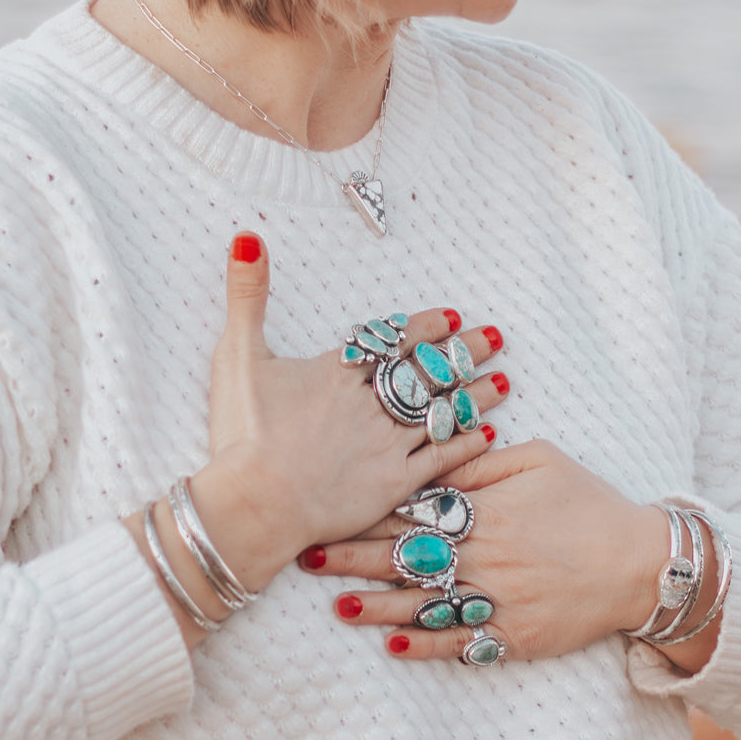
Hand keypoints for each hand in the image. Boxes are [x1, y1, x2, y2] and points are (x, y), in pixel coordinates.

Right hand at [192, 233, 510, 593]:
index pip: (394, 342)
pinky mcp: (391, 485)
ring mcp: (386, 445)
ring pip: (441, 412)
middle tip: (496, 339)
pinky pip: (438, 461)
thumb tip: (247, 237)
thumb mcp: (236, 354)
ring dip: (475, 395)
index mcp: (338, 373)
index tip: (452, 317)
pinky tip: (486, 434)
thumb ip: (246, 296)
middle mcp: (371, 404)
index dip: (425, 328)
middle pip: (427, 372)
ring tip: (504, 381)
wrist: (256, 503)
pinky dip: (464, 446)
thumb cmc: (241, 431)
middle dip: (464, 353)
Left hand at [309, 439, 671, 660]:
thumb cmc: (588, 502)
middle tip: (309, 556)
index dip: (365, 515)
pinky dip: (426, 646)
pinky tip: (392, 645)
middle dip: (353, 558)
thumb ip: (478, 464)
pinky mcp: (514, 636)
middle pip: (405, 558)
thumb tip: (430, 465)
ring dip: (377, 606)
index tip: (327, 512)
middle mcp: (484, 555)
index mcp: (484, 511)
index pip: (412, 512)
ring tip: (337, 605)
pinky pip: (462, 644)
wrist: (641, 563)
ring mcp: (498, 599)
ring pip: (424, 604)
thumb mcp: (537, 459)